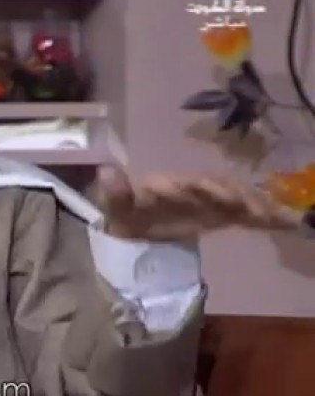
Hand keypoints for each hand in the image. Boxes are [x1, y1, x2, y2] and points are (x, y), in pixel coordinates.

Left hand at [95, 164, 304, 240]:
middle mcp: (193, 187)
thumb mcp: (117, 208)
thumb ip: (115, 192)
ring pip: (237, 197)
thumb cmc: (125, 216)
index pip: (191, 183)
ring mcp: (208, 200)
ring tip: (277, 217)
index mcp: (170, 184)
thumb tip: (106, 170)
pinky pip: (245, 212)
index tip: (224, 198)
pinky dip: (266, 216)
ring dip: (256, 204)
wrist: (133, 225)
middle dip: (238, 196)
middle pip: (221, 187)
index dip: (208, 188)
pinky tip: (288, 222)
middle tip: (256, 210)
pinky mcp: (219, 214)